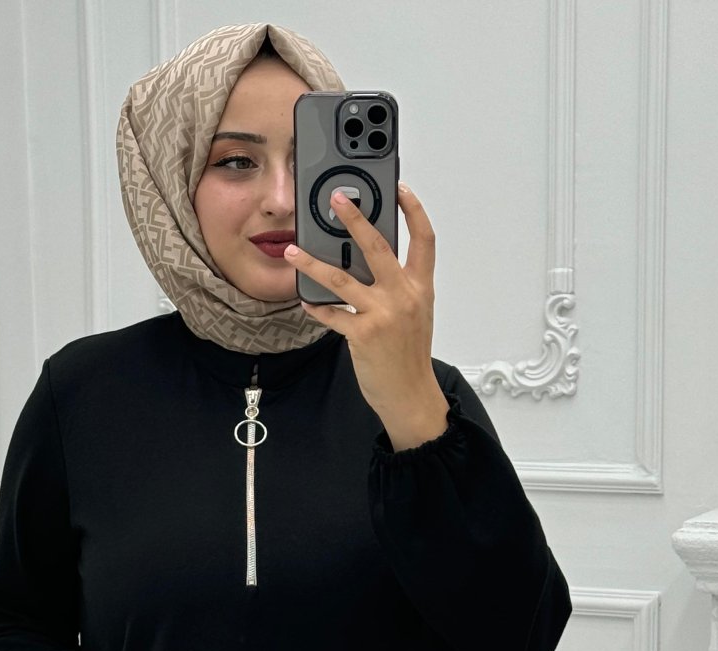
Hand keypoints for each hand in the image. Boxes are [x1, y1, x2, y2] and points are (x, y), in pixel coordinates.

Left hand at [283, 182, 446, 429]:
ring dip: (313, 264)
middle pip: (378, 246)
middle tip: (336, 200)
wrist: (410, 394)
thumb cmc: (409, 355)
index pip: (424, 239)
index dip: (413, 211)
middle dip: (355, 219)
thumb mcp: (415, 314)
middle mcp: (403, 295)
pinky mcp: (363, 333)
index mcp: (420, 287)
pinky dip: (316, 306)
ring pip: (342, 279)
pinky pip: (332, 313)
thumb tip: (370, 263)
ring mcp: (383, 313)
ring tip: (293, 252)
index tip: (400, 189)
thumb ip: (399, 286)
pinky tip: (306, 301)